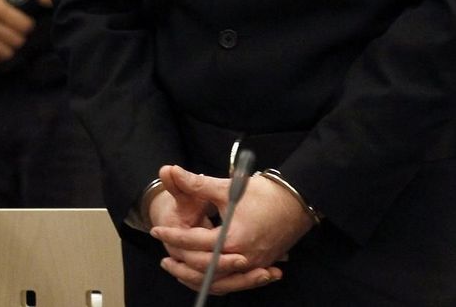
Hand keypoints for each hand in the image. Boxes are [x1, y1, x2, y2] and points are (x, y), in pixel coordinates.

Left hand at [150, 165, 313, 293]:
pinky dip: (219, 282)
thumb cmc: (265, 193)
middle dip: (182, 265)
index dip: (173, 236)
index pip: (194, 242)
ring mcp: (253, 266)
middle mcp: (242, 257)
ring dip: (198, 279)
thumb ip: (197, 184)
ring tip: (181, 272)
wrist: (298, 200)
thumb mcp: (229, 187)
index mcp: (232, 238)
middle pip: (204, 269)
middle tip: (165, 258)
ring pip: (220, 282)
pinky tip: (208, 278)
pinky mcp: (261, 267)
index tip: (157, 230)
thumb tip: (172, 171)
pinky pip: (235, 282)